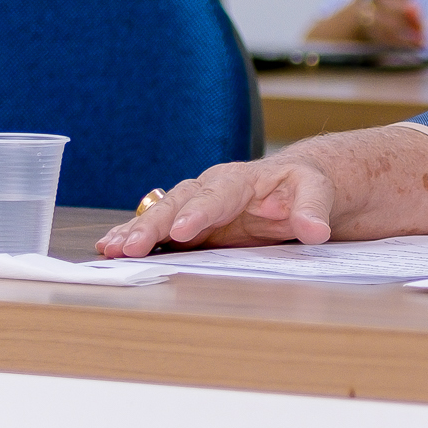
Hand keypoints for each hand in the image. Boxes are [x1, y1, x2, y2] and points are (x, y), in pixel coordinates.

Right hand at [95, 156, 336, 256]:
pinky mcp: (191, 225)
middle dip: (153, 225)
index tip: (184, 231)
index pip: (217, 195)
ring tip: (110, 248)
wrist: (293, 186)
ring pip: (161, 214)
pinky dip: (135, 236)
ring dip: (136, 231)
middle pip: (178, 204)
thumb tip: (315, 230)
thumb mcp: (317, 191)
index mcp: (240, 179)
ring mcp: (197, 207)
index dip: (200, 213)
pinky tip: (111, 248)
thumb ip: (313, 209)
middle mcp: (210, 189)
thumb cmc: (303, 185)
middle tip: (130, 246)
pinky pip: (159, 230)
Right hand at [305, 0, 427, 45]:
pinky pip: (385, 39)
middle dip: (398, 7)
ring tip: (422, 33)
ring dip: (401, 28)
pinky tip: (420, 43)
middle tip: (416, 11)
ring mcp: (367, 13)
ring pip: (380, 23)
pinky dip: (402, 42)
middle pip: (379, 1)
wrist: (370, 3)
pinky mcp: (374, 31)